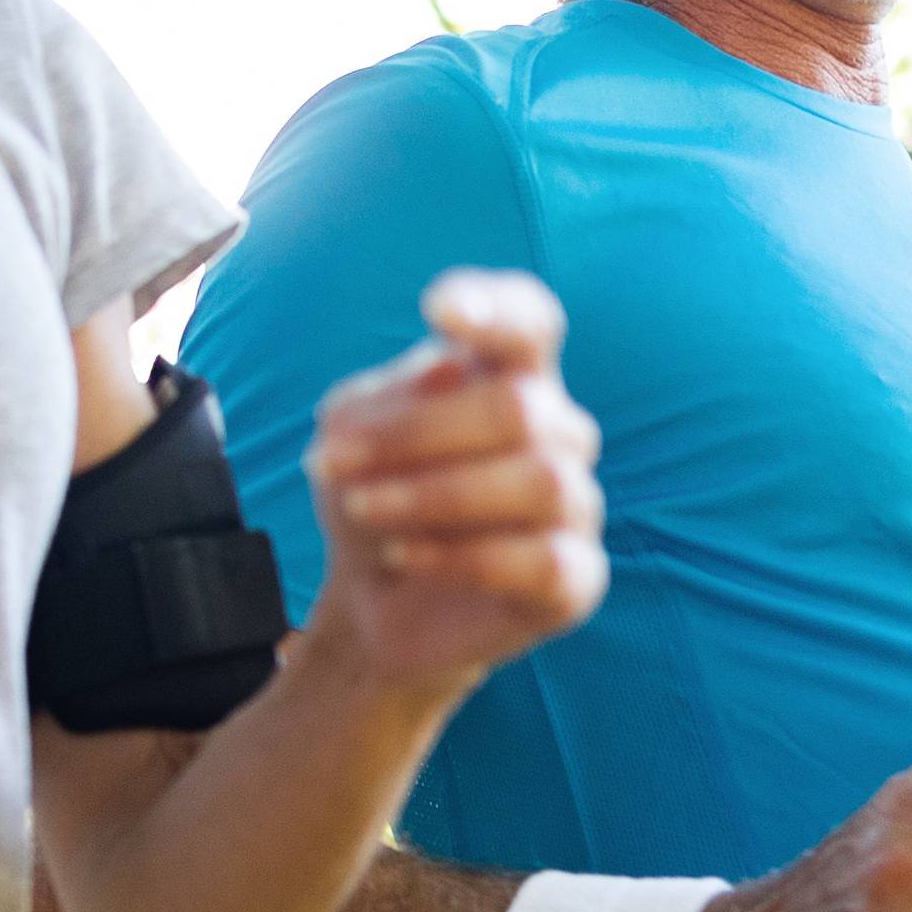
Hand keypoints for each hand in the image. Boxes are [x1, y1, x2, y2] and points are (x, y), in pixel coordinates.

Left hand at [307, 270, 607, 705]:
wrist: (375, 602)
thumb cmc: (372, 496)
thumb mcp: (348, 437)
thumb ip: (385, 400)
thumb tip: (449, 373)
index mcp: (511, 375)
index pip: (530, 323)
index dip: (497, 309)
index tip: (437, 310)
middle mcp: (559, 431)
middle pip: (518, 407)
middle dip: (416, 434)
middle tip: (333, 463)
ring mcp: (577, 505)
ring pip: (541, 481)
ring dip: (433, 495)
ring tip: (363, 508)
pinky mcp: (578, 579)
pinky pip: (543, 560)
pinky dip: (462, 557)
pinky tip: (404, 555)